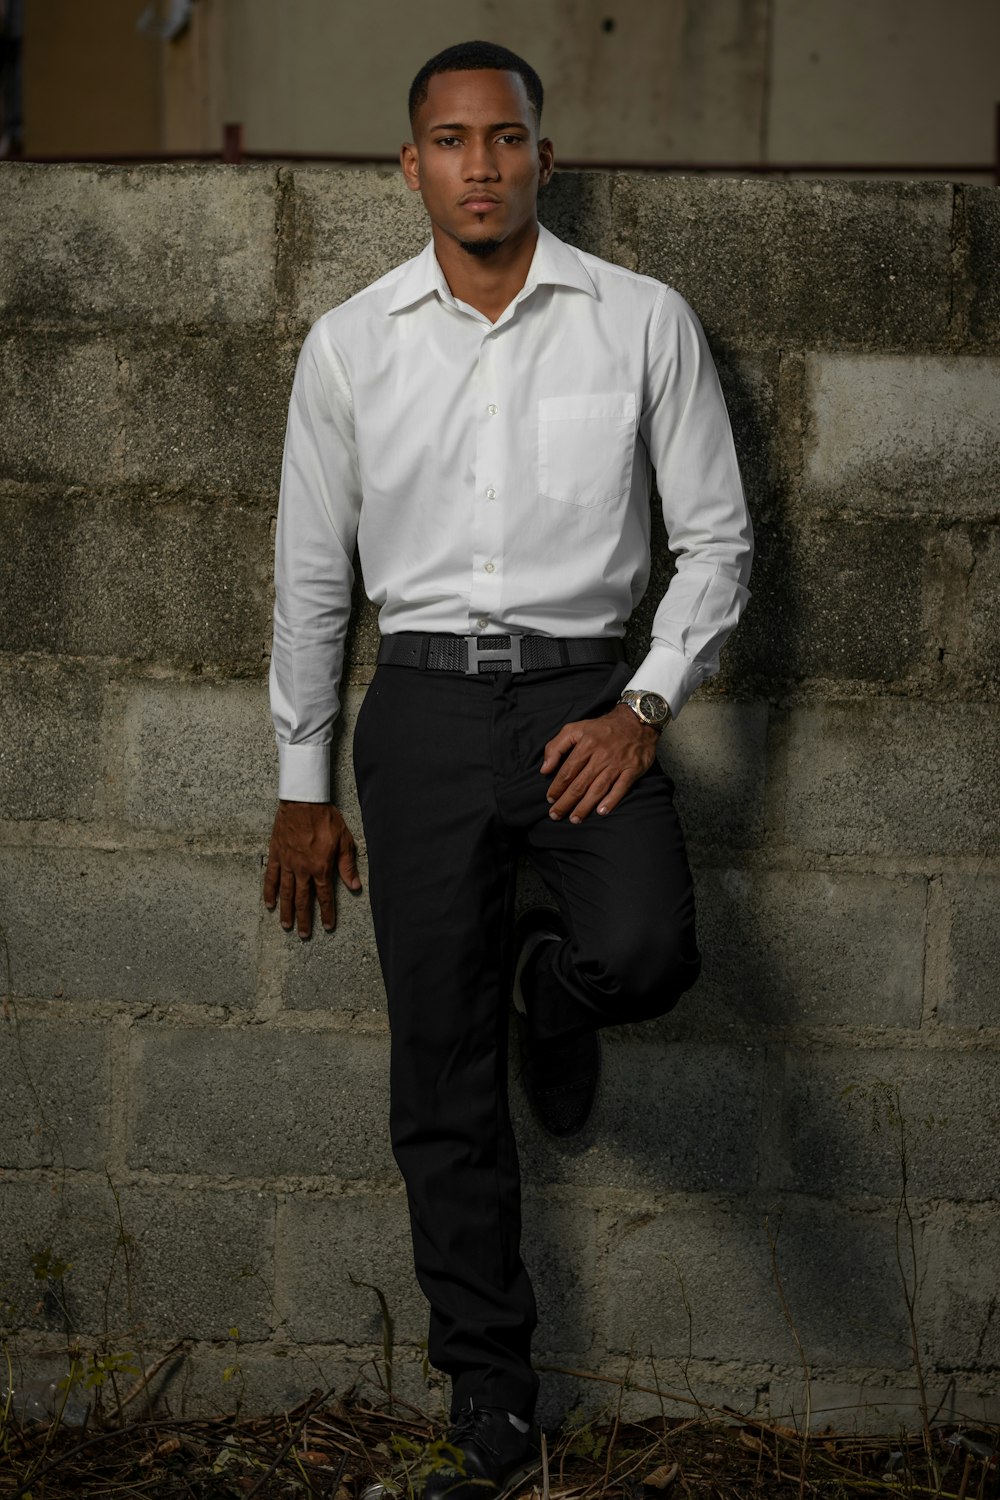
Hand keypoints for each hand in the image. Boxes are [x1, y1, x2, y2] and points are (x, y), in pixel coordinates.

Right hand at [263, 800, 360, 938]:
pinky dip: (269, 891)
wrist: (303, 802)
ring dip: (286, 911)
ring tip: (286, 926)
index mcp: (321, 867)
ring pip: (286, 893)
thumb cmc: (326, 818)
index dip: (327, 913)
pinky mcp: (276, 855)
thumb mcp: (344, 841)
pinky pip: (271, 877)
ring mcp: (287, 863)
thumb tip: (355, 886)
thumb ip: (347, 866)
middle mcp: (303, 869)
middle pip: (303, 900)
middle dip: (304, 919)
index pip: (325, 896)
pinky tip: (269, 903)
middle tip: (303, 935)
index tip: (327, 927)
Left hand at [541, 704, 659, 824]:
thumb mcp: (575, 728)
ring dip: (585, 806)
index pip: (568, 771)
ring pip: (598, 788)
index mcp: (586, 744)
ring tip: (574, 818)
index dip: (557, 787)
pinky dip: (611, 800)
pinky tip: (601, 812)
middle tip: (555, 815)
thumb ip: (556, 747)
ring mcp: (617, 763)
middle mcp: (601, 755)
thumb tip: (545, 769)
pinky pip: (621, 788)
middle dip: (566, 802)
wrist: (636, 721)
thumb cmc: (602, 728)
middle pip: (580, 783)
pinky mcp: (632, 769)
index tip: (550, 799)